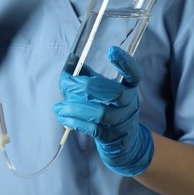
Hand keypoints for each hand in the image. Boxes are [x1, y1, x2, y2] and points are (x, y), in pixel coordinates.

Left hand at [53, 46, 153, 176]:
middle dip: (87, 86)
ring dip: (74, 107)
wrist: (125, 143)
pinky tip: (62, 116)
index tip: (112, 50)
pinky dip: (73, 121)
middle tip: (67, 83)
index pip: (134, 74)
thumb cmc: (110, 109)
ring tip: (58, 106)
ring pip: (100, 113)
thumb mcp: (105, 91)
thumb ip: (89, 76)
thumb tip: (69, 63)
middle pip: (114, 92)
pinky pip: (91, 128)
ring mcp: (122, 122)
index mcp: (130, 88)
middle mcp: (129, 104)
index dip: (126, 62)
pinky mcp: (111, 137)